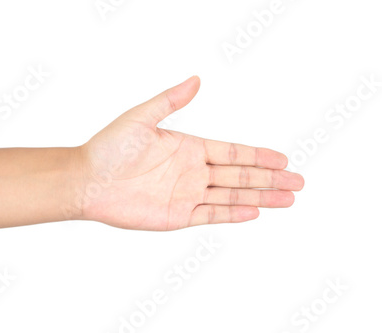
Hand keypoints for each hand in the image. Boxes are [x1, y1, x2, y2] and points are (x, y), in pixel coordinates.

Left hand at [77, 76, 303, 230]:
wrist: (87, 181)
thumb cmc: (109, 148)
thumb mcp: (141, 117)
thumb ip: (170, 100)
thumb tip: (196, 79)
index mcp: (188, 147)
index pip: (232, 153)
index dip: (258, 156)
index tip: (282, 157)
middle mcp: (192, 171)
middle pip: (240, 176)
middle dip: (270, 178)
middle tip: (298, 181)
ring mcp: (186, 194)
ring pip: (232, 196)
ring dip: (261, 197)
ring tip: (288, 198)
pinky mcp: (177, 215)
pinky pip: (211, 214)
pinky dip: (233, 214)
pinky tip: (254, 211)